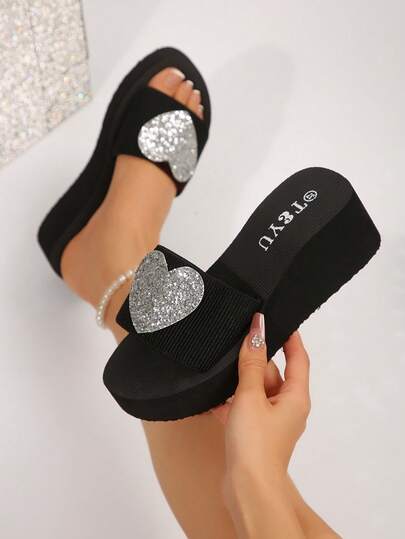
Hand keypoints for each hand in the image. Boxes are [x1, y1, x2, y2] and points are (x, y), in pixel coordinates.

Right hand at [211, 312, 310, 476]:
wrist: (247, 489)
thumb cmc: (255, 442)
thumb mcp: (250, 395)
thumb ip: (252, 361)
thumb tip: (258, 328)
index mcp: (296, 396)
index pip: (299, 358)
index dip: (291, 337)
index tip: (279, 318)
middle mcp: (288, 407)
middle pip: (272, 373)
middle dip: (254, 361)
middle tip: (235, 343)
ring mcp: (271, 421)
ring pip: (255, 390)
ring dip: (238, 382)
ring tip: (219, 370)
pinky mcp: (255, 432)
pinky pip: (244, 408)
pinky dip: (230, 402)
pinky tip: (211, 399)